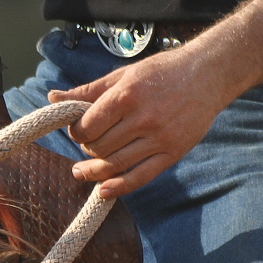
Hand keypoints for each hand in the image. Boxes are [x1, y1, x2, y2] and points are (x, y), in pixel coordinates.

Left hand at [49, 48, 235, 197]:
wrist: (209, 73)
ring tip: (82, 170)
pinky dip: (119, 187)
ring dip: (94, 171)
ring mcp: (159, 138)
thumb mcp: (123, 75)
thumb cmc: (162, 71)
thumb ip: (87, 91)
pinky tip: (102, 191)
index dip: (76, 132)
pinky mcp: (173, 152)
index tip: (78, 130)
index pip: (87, 127)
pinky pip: (141, 176)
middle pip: (99, 147)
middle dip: (86, 149)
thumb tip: (53, 98)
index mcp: (126, 96)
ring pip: (115, 165)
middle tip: (88, 143)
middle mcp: (142, 118)